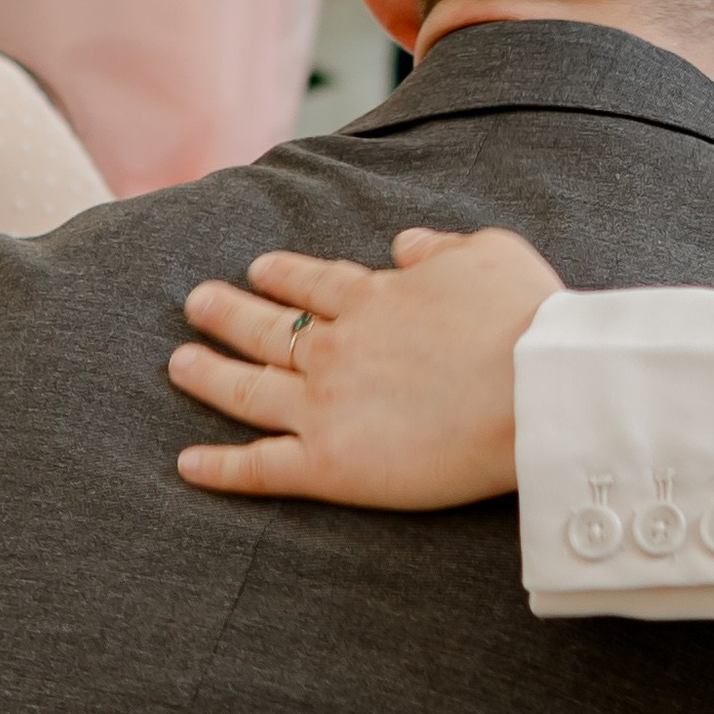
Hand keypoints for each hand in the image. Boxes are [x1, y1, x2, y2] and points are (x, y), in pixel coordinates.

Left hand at [169, 228, 563, 507]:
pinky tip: (187, 465)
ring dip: (209, 376)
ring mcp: (325, 406)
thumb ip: (441, 247)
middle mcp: (336, 347)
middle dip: (226, 313)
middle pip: (266, 328)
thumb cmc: (526, 320)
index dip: (281, 274)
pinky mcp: (329, 465)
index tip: (258, 268)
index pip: (312, 283)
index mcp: (373, 298)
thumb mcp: (489, 253)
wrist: (535, 389)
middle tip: (196, 304)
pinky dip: (221, 468)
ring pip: (247, 389)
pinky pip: (261, 466)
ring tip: (178, 365)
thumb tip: (405, 244)